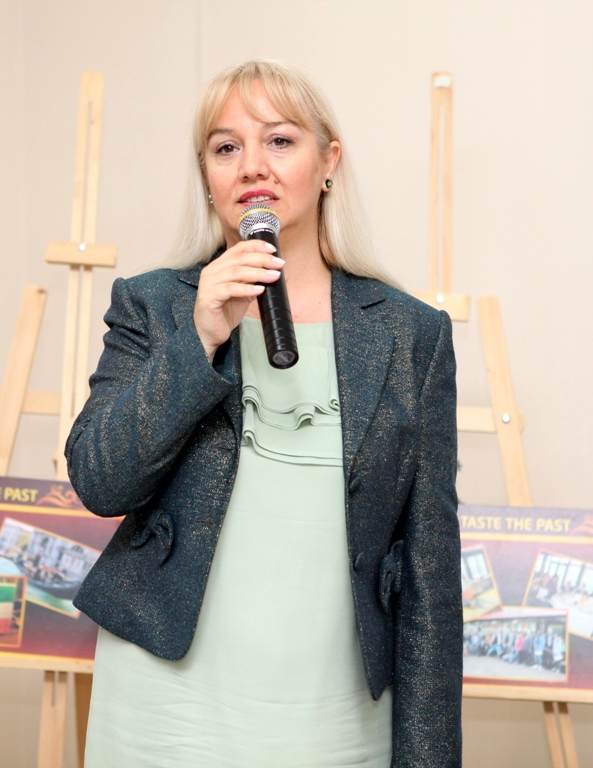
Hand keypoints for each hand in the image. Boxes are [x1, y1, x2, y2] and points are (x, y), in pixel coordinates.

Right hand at [193, 240, 283, 361]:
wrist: (210, 333)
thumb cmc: (225, 312)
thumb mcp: (244, 293)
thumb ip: (257, 282)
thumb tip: (279, 273)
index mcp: (220, 266)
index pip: (239, 249)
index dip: (256, 246)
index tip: (273, 250)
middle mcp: (212, 271)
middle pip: (240, 259)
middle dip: (262, 260)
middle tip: (279, 264)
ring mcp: (209, 283)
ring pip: (236, 272)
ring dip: (258, 273)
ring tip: (274, 276)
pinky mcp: (209, 297)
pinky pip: (230, 289)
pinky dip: (246, 289)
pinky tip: (259, 290)